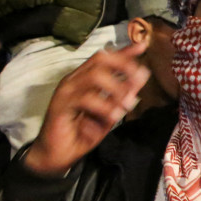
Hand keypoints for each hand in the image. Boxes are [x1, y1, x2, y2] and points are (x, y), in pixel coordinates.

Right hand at [23, 40, 148, 176]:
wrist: (57, 155)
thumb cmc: (83, 132)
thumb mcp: (109, 113)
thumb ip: (123, 95)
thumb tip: (141, 77)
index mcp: (85, 79)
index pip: (105, 58)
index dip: (124, 51)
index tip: (143, 45)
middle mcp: (74, 80)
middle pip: (100, 60)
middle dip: (123, 66)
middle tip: (139, 79)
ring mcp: (66, 91)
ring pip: (94, 76)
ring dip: (116, 88)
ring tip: (128, 104)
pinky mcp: (60, 106)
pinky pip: (85, 98)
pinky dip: (103, 105)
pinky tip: (114, 115)